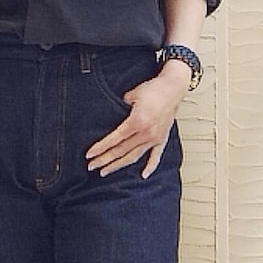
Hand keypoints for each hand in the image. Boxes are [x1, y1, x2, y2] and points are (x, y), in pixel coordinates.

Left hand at [85, 61, 192, 178]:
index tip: (89, 155)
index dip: (100, 148)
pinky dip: (150, 166)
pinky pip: (155, 156)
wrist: (173, 87)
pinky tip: (143, 175)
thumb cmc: (153, 89)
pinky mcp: (162, 138)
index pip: (114, 139)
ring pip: (134, 156)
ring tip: (106, 171)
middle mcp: (146, 133)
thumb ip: (119, 108)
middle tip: (91, 166)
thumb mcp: (131, 95)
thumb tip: (111, 117)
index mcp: (137, 122)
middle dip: (104, 159)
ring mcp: (155, 138)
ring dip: (119, 165)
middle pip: (121, 151)